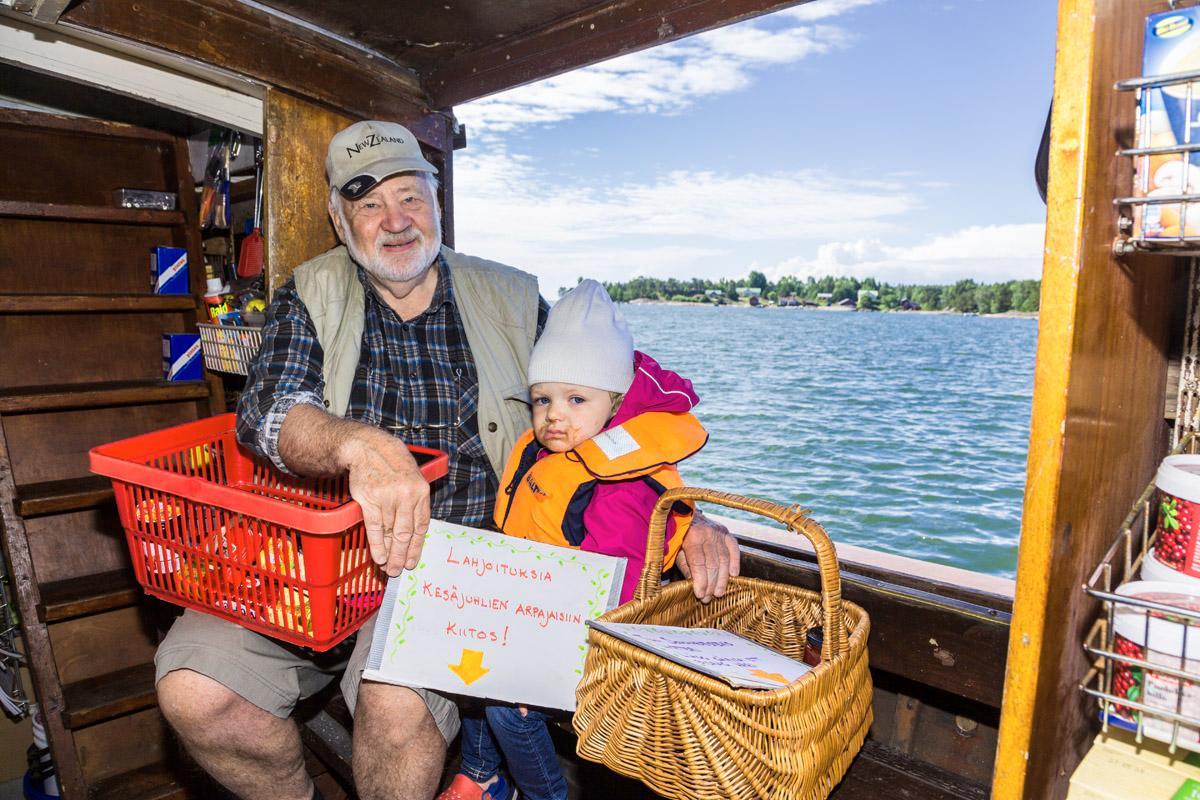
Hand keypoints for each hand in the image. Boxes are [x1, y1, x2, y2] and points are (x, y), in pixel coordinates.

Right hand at [343, 428, 430, 576]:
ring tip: (389, 567)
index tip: (413, 561)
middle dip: (403, 556)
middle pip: (406, 534)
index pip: (421, 526)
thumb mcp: (414, 478)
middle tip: (399, 570)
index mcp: (421, 492)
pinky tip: (378, 556)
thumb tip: (413, 532)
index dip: (416, 547)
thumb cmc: (393, 464)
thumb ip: (415, 503)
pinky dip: (377, 545)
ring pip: (390, 533)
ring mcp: (388, 498)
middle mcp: (406, 496)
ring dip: (390, 554)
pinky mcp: (370, 500)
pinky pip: (375, 527)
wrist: (370, 448)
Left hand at [676, 511, 739, 601]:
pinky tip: (733, 575)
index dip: (700, 581)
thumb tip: (694, 583)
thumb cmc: (679, 536)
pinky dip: (735, 562)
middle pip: (713, 564)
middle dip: (711, 584)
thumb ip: (685, 565)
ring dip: (722, 579)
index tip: (700, 594)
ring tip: (719, 593)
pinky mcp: (726, 532)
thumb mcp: (676, 550)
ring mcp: (719, 532)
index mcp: (692, 537)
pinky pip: (734, 549)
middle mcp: (707, 533)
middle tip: (708, 598)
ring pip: (724, 560)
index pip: (699, 564)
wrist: (686, 514)